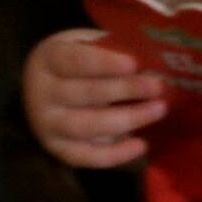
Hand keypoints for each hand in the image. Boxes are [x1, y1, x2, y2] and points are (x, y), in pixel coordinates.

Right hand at [22, 29, 167, 167]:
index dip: (104, 63)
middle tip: (158, 86)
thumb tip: (154, 63)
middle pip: (84, 93)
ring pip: (86, 127)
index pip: (75, 60)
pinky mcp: (58, 149)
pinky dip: (115, 154)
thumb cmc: (80, 60)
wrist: (47, 86)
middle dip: (124, 90)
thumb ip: (114, 50)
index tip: (134, 63)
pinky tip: (142, 145)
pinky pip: (86, 157)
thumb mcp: (89, 45)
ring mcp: (47, 125)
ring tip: (159, 110)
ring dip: (126, 119)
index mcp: (50, 58)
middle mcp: (42, 93)